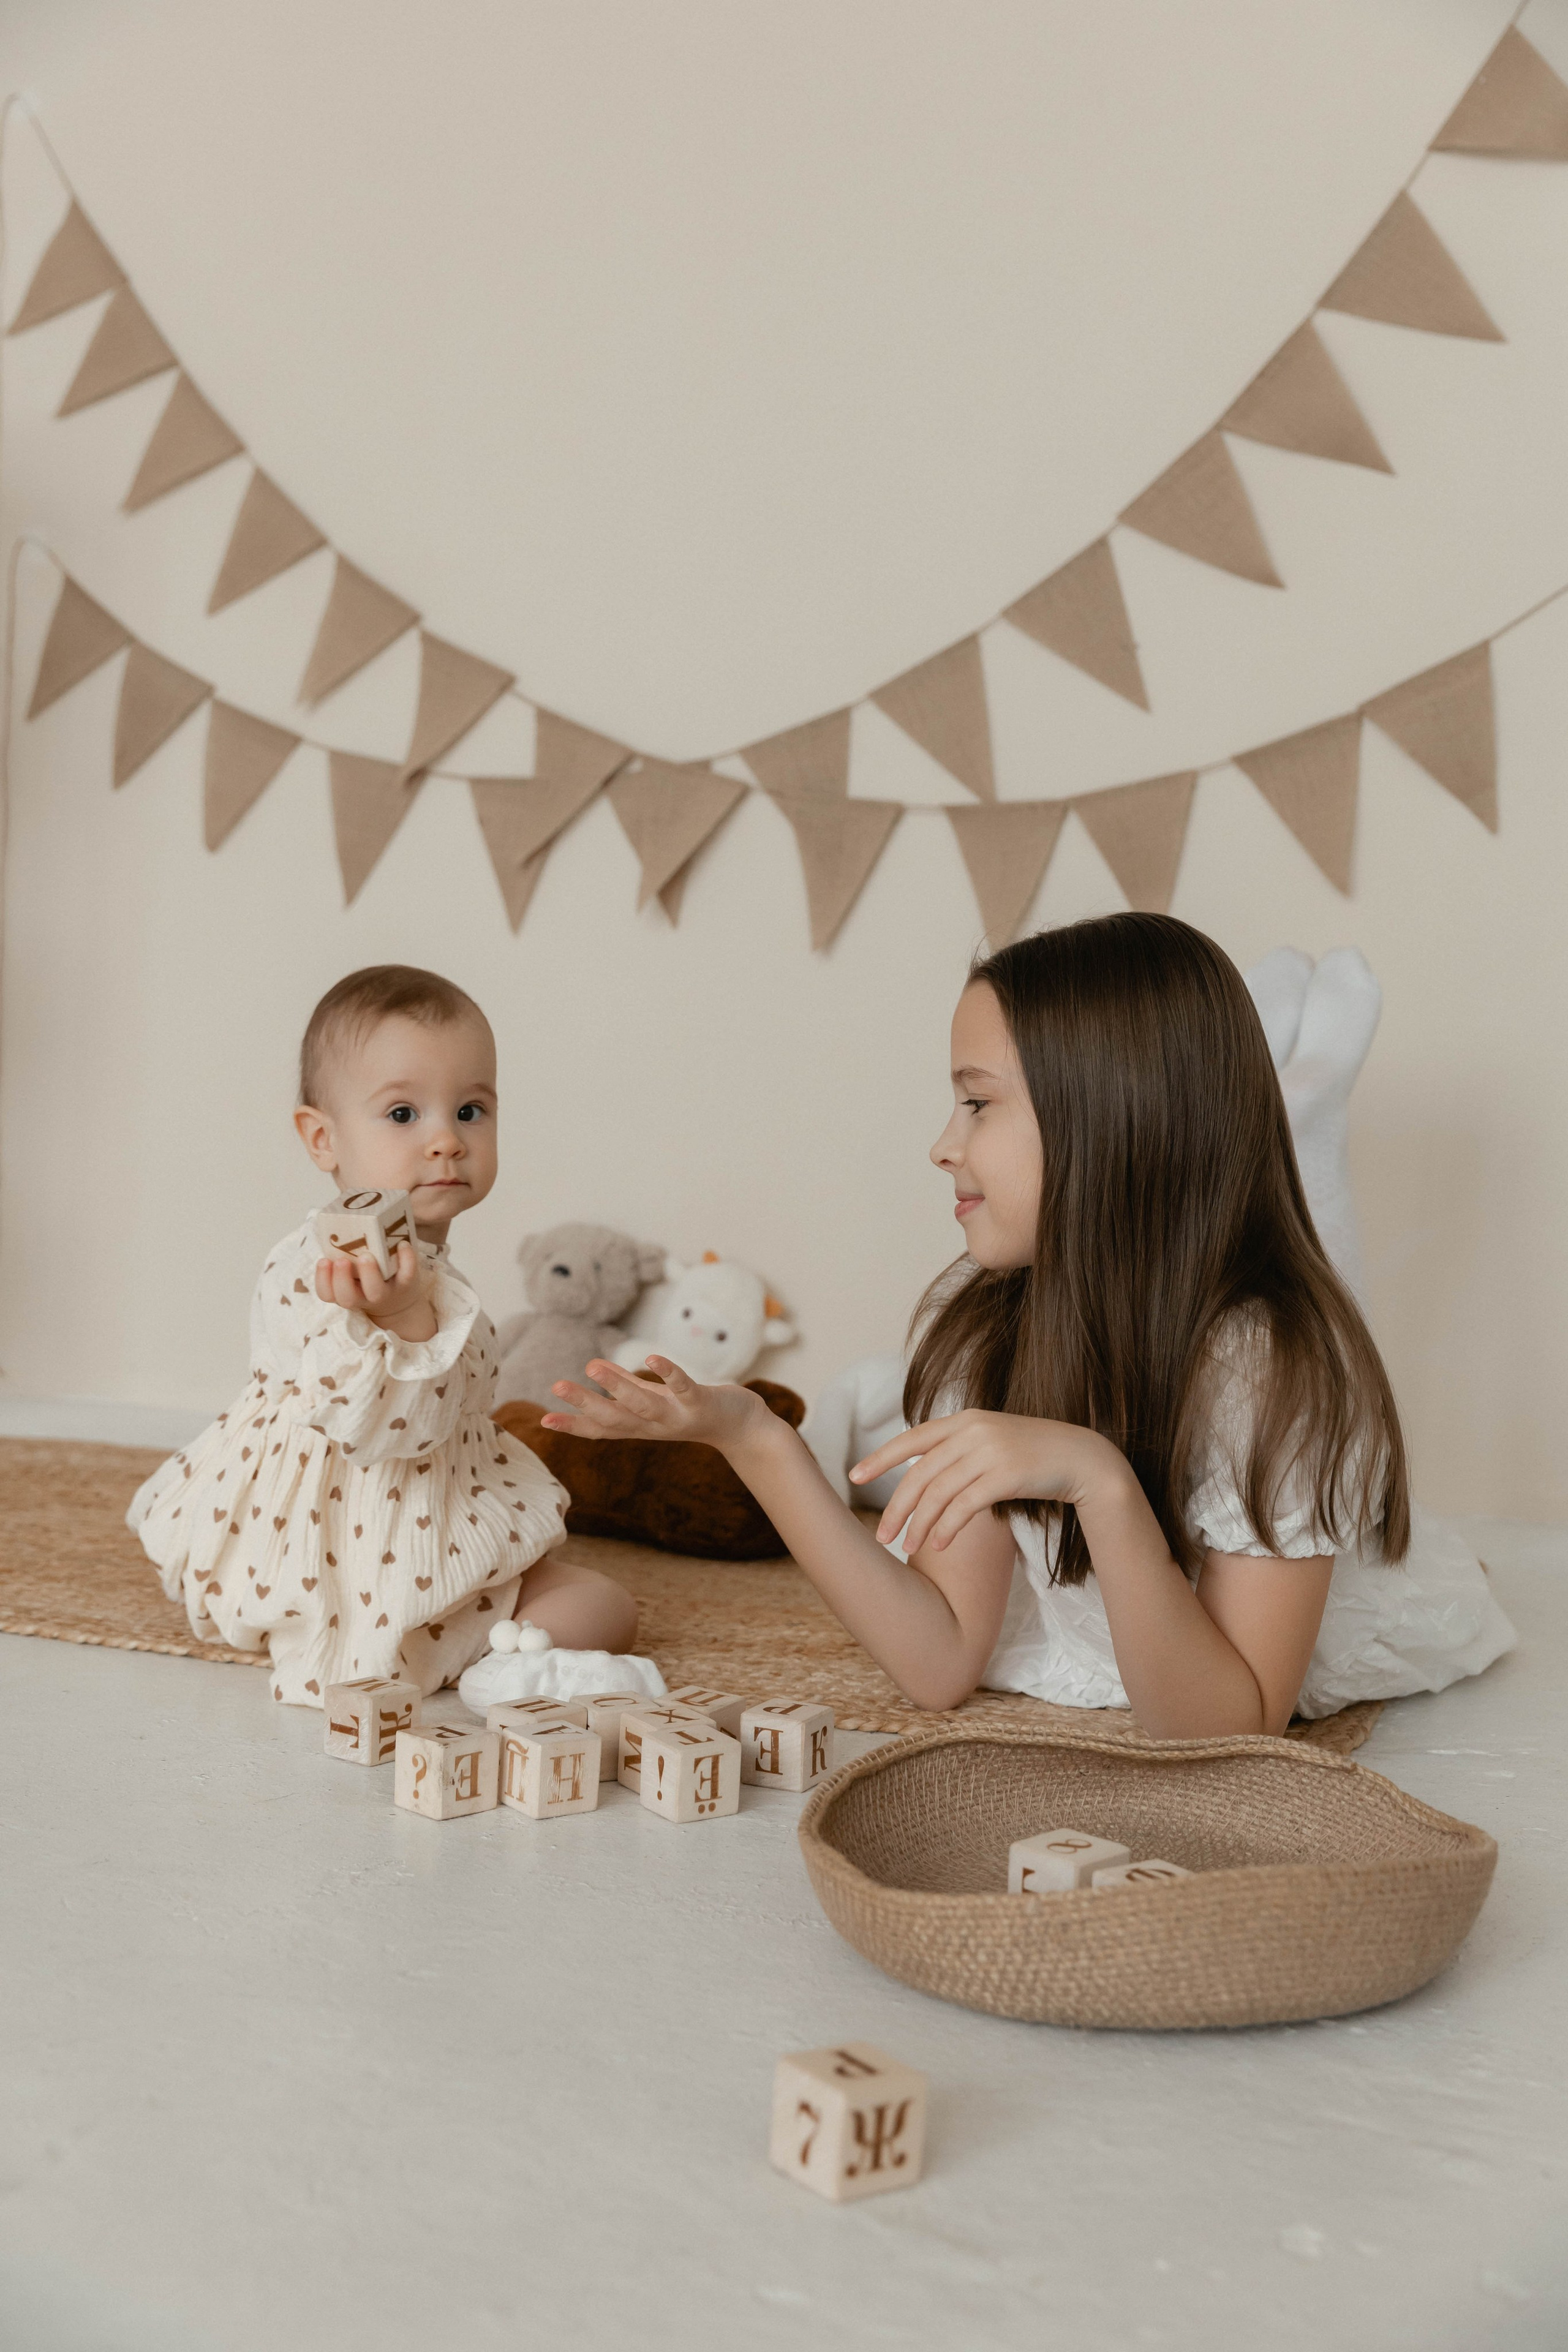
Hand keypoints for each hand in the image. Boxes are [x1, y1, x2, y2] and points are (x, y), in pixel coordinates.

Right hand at [314, 1241, 433, 1337]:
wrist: (399, 1300)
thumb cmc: (369, 1279)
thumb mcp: (353, 1273)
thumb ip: (343, 1254)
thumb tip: (338, 1216)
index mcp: (346, 1291)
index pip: (327, 1294)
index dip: (322, 1280)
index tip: (323, 1261)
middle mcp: (364, 1296)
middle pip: (347, 1298)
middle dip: (341, 1279)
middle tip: (341, 1260)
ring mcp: (386, 1292)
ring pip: (375, 1292)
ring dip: (369, 1274)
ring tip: (366, 1256)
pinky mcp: (406, 1285)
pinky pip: (407, 1276)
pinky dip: (407, 1260)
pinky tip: (402, 1244)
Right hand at [542, 1355, 766, 1450]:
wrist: (741, 1428)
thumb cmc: (692, 1409)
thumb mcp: (655, 1399)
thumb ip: (627, 1385)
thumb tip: (597, 1368)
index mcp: (640, 1426)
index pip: (601, 1428)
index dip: (573, 1425)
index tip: (543, 1419)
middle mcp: (655, 1427)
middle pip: (615, 1418)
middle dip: (585, 1403)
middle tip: (556, 1385)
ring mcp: (677, 1416)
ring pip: (643, 1404)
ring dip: (618, 1386)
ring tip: (593, 1366)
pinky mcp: (701, 1402)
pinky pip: (682, 1387)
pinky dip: (668, 1373)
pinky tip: (652, 1357)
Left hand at [851, 1409, 1124, 1553]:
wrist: (1082, 1458)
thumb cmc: (1033, 1456)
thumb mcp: (991, 1442)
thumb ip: (958, 1450)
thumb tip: (922, 1472)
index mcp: (964, 1420)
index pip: (912, 1439)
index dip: (880, 1457)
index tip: (854, 1475)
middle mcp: (972, 1430)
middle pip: (920, 1473)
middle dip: (896, 1506)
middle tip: (881, 1535)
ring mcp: (989, 1450)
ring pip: (939, 1492)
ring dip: (918, 1524)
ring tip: (907, 1548)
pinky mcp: (1006, 1474)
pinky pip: (965, 1505)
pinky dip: (946, 1526)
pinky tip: (936, 1544)